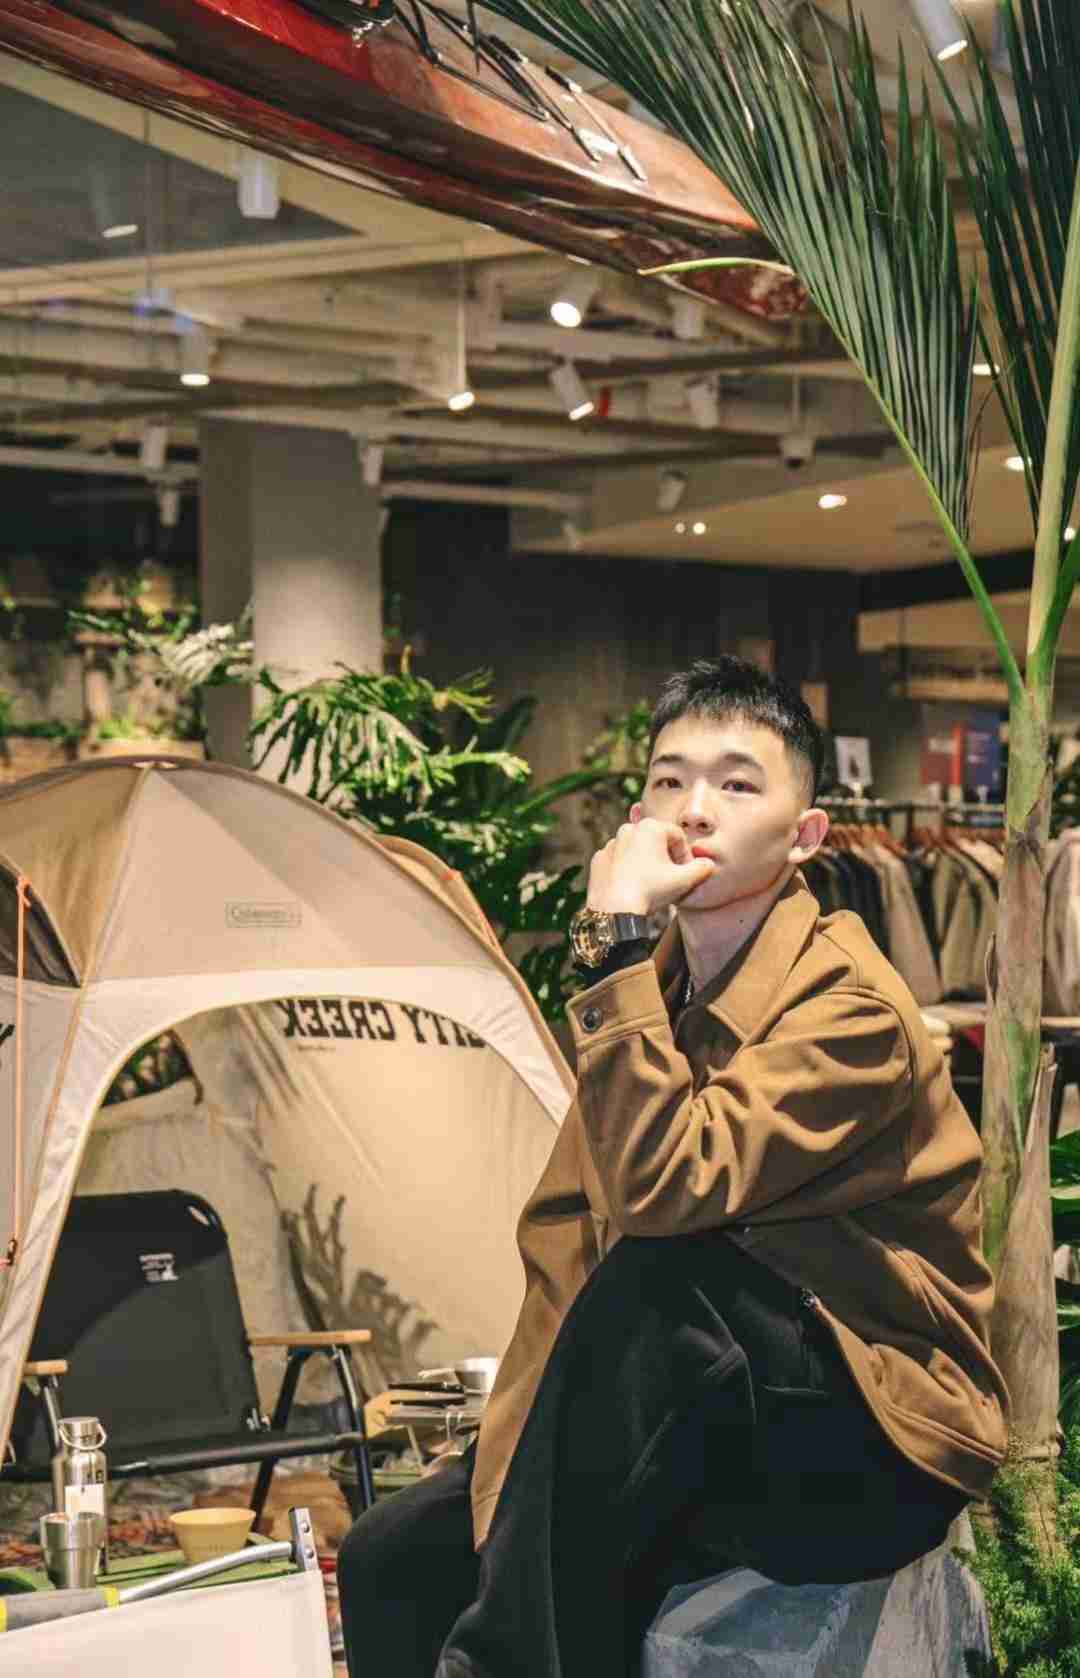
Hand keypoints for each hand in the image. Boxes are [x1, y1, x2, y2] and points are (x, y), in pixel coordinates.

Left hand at [587, 818, 714, 914]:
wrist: (614, 910)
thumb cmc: (651, 891)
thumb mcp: (685, 880)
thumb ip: (702, 868)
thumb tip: (708, 863)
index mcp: (650, 827)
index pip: (677, 837)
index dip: (686, 855)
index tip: (687, 873)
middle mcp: (628, 829)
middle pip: (656, 841)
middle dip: (666, 857)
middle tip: (670, 878)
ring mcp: (610, 844)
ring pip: (636, 850)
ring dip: (646, 863)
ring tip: (651, 884)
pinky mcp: (598, 859)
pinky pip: (618, 861)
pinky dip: (626, 870)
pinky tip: (632, 886)